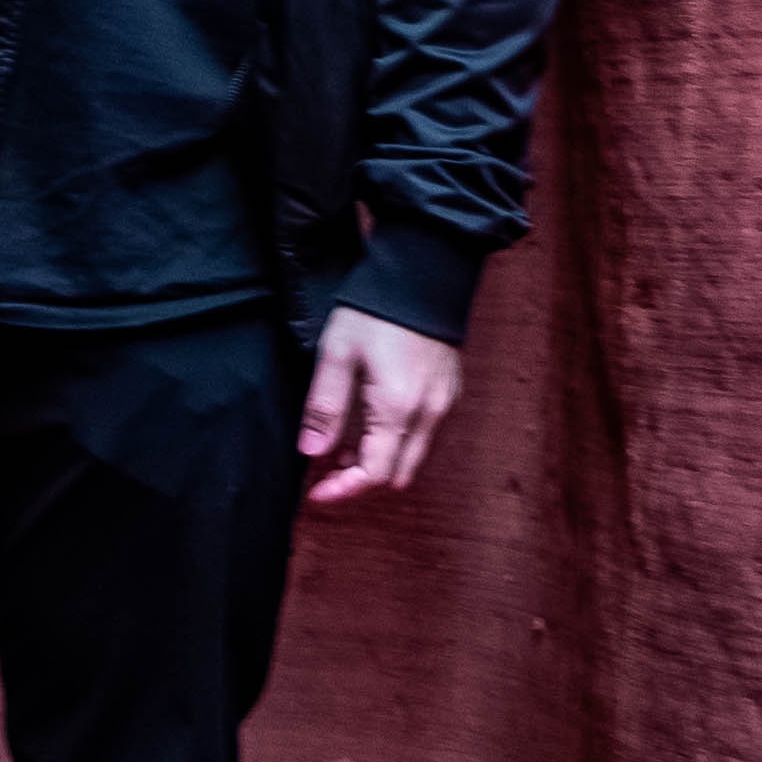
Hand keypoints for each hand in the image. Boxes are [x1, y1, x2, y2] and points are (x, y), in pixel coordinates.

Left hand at [297, 305, 459, 506]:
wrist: (425, 270)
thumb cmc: (378, 308)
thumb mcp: (338, 353)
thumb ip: (324, 407)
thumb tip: (312, 452)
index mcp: (397, 408)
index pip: (373, 474)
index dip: (342, 490)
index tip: (316, 492)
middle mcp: (428, 413)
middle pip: (395, 473)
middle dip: (359, 479)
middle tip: (326, 470)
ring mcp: (443, 402)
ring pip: (412, 455)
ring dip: (379, 460)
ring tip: (343, 445)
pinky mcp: (450, 389)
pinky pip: (425, 432)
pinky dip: (398, 440)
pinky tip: (373, 422)